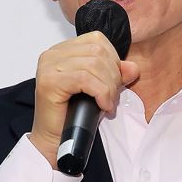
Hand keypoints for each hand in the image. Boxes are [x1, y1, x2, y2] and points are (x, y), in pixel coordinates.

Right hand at [29, 31, 138, 168]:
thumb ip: (115, 74)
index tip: (114, 82)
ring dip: (108, 86)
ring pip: (93, 64)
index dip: (113, 60)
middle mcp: (52, 54)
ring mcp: (48, 67)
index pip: (97, 40)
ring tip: (107, 103)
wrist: (54, 141)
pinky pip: (85, 79)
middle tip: (112, 97)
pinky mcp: (49, 81)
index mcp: (62, 50)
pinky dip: (100, 93)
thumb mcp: (100, 89)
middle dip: (112, 75)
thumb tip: (132, 67)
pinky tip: (102, 106)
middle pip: (97, 51)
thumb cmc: (73, 116)